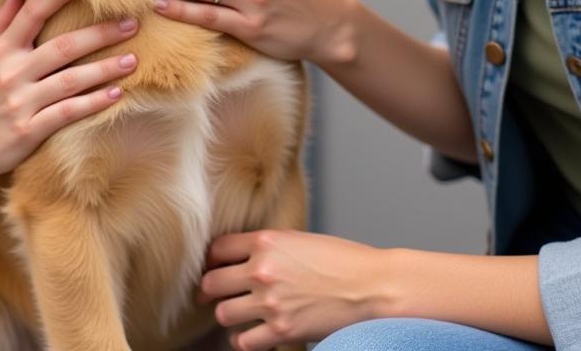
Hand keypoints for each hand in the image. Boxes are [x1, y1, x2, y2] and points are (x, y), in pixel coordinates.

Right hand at [0, 0, 137, 181]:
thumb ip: (3, 20)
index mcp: (3, 49)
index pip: (33, 13)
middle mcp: (11, 72)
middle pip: (62, 46)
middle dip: (100, 34)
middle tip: (132, 23)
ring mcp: (20, 102)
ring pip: (70, 80)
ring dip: (104, 69)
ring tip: (132, 59)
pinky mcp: (29, 130)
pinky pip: (67, 113)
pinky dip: (93, 103)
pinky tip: (117, 94)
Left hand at [199, 230, 387, 349]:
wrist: (371, 286)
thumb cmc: (342, 260)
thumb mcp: (300, 239)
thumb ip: (270, 247)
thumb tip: (246, 258)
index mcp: (267, 241)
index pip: (218, 248)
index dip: (212, 259)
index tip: (213, 266)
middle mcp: (263, 270)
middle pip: (212, 282)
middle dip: (209, 289)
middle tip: (211, 293)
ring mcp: (270, 302)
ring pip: (223, 313)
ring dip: (227, 314)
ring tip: (237, 313)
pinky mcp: (281, 331)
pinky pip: (243, 341)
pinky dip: (244, 339)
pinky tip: (252, 333)